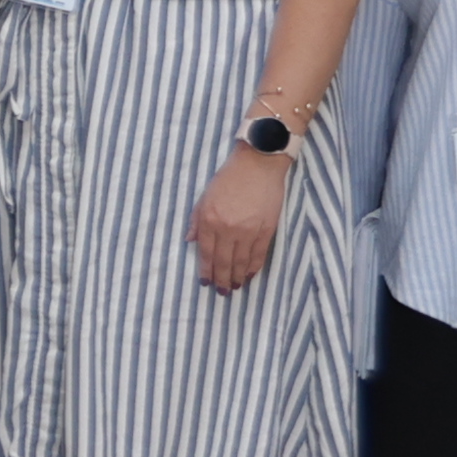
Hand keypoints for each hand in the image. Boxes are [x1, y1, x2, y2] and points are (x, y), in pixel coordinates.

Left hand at [188, 146, 292, 293]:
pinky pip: (259, 255)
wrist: (258, 164)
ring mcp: (249, 230)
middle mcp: (228, 229)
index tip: (206, 282)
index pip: (206, 253)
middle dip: (221, 279)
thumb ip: (196, 221)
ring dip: (237, 278)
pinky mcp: (266, 229)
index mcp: (210, 220)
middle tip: (221, 292)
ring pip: (241, 262)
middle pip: (223, 262)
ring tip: (234, 287)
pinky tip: (249, 275)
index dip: (206, 270)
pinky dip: (253, 267)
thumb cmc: (229, 178)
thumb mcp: (205, 197)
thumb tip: (190, 241)